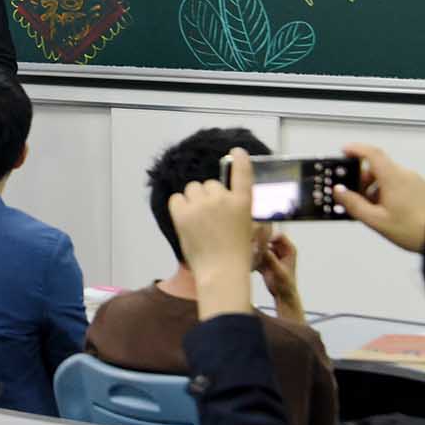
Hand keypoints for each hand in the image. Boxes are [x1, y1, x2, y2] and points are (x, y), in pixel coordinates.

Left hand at [169, 148, 257, 276]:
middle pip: (209, 184)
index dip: (239, 160)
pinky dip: (180, 206)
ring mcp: (202, 205)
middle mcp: (223, 199)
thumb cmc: (235, 256)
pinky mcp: (183, 213)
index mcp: (243, 202)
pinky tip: (186, 220)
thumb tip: (218, 197)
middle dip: (208, 197)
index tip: (236, 152)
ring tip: (199, 221)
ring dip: (194, 200)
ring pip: (193, 189)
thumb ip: (234, 209)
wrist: (221, 272)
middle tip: (211, 218)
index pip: (242, 173)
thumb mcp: (246, 228)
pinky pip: (177, 198)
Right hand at [256, 232, 304, 319]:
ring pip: (261, 249)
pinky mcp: (264, 262)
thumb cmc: (286, 284)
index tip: (262, 244)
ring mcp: (272, 256)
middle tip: (253, 249)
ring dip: (255, 253)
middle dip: (260, 245)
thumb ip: (271, 259)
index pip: (279, 237)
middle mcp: (280, 250)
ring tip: (252, 260)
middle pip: (268, 241)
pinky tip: (251, 267)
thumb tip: (263, 249)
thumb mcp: (279, 271)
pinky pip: (256, 257)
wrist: (282, 295)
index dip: (270, 238)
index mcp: (289, 250)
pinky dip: (253, 261)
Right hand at [331, 143, 424, 252]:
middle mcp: (405, 175)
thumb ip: (354, 205)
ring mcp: (415, 181)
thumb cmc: (415, 228)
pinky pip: (398, 184)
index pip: (371, 153)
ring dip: (374, 188)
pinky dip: (387, 192)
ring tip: (370, 209)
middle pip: (377, 168)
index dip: (356, 149)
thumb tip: (340, 193)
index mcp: (393, 177)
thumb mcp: (377, 220)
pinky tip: (386, 211)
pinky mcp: (421, 189)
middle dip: (362, 179)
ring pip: (387, 178)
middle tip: (353, 194)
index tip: (345, 151)